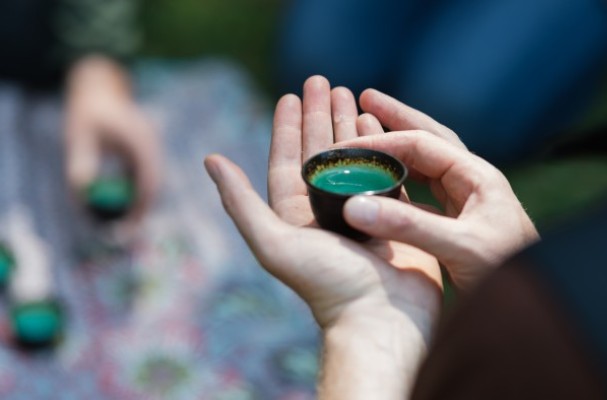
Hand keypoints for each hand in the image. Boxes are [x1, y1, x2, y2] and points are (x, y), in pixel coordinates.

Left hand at [64, 55, 159, 223]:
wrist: (100, 89)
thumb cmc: (87, 112)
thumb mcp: (78, 136)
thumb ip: (81, 163)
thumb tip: (82, 195)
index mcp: (140, 139)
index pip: (148, 179)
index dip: (140, 205)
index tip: (127, 225)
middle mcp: (152, 146)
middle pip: (154, 185)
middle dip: (142, 210)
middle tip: (125, 233)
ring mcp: (152, 150)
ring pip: (152, 184)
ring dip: (140, 203)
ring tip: (123, 224)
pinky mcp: (147, 154)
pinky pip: (146, 179)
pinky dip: (137, 194)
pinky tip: (123, 207)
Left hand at [205, 76, 441, 398]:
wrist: (382, 320)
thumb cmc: (327, 285)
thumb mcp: (274, 242)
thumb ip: (241, 202)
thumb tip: (210, 159)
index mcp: (296, 215)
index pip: (288, 160)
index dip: (287, 126)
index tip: (290, 94)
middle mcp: (326, 211)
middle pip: (321, 152)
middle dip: (320, 116)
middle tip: (323, 82)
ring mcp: (362, 213)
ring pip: (354, 158)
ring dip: (351, 126)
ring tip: (351, 93)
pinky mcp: (394, 216)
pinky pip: (387, 173)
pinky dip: (384, 147)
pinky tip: (382, 126)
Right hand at [337, 90, 539, 291]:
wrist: (536, 303)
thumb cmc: (509, 271)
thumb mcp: (459, 246)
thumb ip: (408, 227)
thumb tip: (356, 208)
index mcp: (477, 176)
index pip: (422, 144)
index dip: (384, 141)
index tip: (348, 145)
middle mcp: (472, 181)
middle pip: (429, 139)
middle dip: (397, 118)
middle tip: (365, 97)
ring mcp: (467, 200)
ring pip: (426, 164)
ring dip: (398, 148)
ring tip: (371, 134)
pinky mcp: (460, 222)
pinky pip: (424, 192)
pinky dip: (401, 183)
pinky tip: (385, 185)